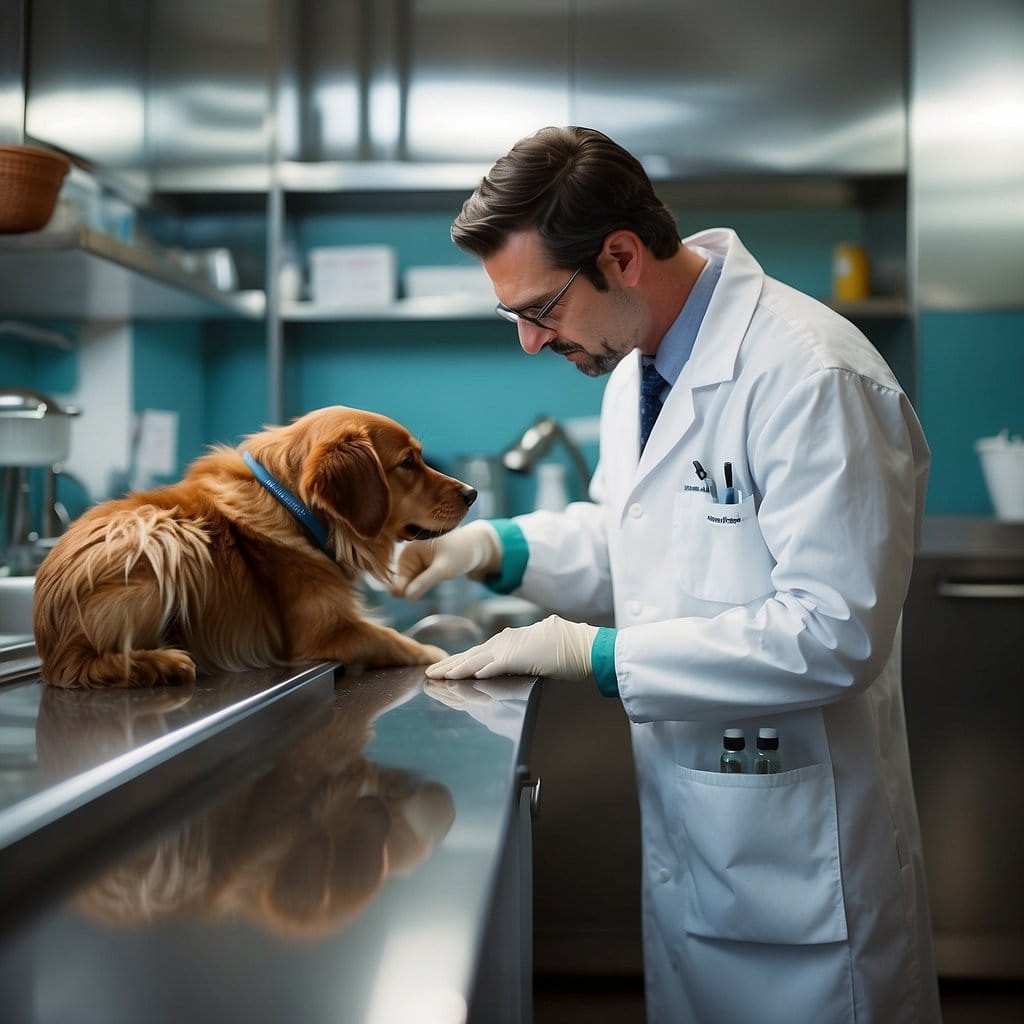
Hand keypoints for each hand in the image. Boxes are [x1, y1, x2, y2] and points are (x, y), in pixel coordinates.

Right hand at [390, 520, 501, 600]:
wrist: (478, 547)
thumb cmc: (460, 553)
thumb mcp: (443, 568)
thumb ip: (424, 582)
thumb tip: (406, 597)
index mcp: (408, 551)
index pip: (397, 579)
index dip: (404, 591)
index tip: (415, 596)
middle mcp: (408, 556)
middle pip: (402, 584)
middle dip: (413, 589)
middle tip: (433, 580)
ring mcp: (415, 562)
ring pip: (410, 585)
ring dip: (420, 588)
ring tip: (438, 574)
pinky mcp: (422, 568)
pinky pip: (418, 583)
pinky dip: (425, 585)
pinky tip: (437, 576)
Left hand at [425, 615, 597, 680]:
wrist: (583, 645)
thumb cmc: (564, 651)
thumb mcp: (534, 657)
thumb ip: (515, 662)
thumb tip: (502, 671)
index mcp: (508, 642)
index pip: (477, 655)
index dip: (458, 663)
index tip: (442, 670)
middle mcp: (505, 642)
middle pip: (470, 656)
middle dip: (448, 665)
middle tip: (429, 673)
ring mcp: (510, 648)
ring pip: (475, 659)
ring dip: (455, 668)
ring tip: (438, 676)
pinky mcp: (518, 656)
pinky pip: (494, 665)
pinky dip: (478, 669)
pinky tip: (464, 675)